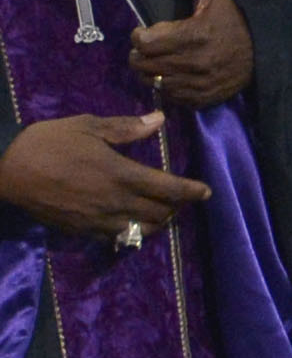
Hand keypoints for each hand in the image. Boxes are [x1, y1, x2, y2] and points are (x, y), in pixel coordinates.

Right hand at [0, 111, 206, 241]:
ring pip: (145, 229)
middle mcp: (117, 202)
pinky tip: (132, 221)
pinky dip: (134, 231)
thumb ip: (126, 128)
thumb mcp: (86, 127)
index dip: (192, 191)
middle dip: (177, 206)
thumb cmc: (47, 144)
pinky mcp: (84, 231)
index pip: (170, 189)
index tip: (206, 192)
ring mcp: (101, 220)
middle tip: (179, 197)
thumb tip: (159, 120)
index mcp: (122, 174)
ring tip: (160, 210)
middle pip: (162, 213)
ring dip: (159, 221)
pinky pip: (120, 237)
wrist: (7, 172)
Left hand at [127, 0, 249, 107]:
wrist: (266, 49)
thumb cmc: (234, 16)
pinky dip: (166, 87)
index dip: (140, 35)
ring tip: (160, 60)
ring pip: (151, 82)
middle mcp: (193, 63)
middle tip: (152, 45)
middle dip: (141, 53)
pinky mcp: (203, 98)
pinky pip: (169, 97)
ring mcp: (197, 84)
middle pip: (142, 64)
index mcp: (192, 35)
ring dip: (151, 71)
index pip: (142, 42)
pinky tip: (175, 74)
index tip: (148, 31)